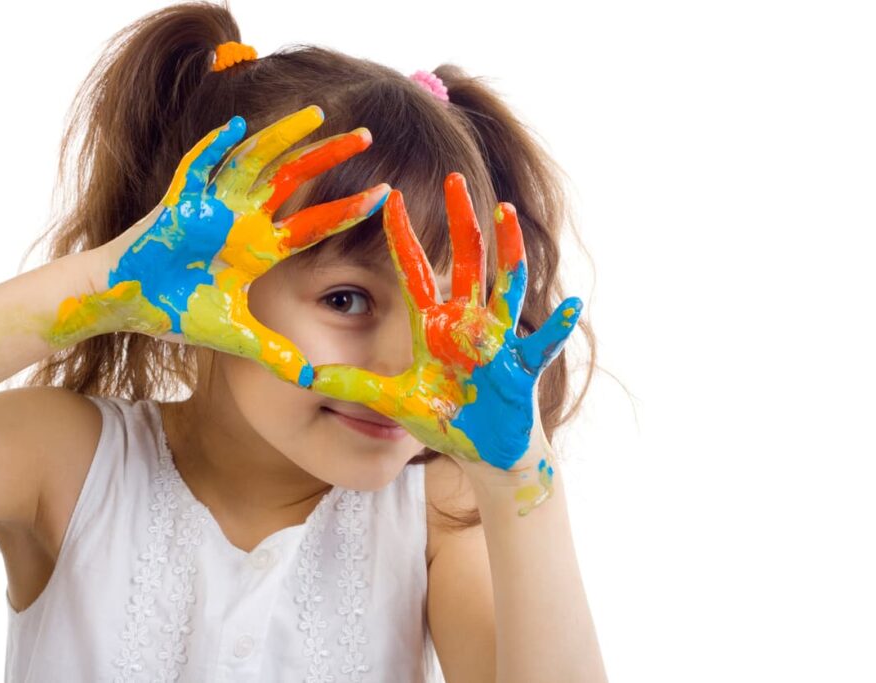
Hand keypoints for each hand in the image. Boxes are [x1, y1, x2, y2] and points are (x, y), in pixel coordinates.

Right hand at [46, 105, 389, 387]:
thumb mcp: (234, 334)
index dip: (348, 210)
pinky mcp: (175, 201)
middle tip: (367, 135)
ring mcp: (211, 206)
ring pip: (255, 160)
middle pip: (295, 178)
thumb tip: (308, 381)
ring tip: (318, 116)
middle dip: (329, 156)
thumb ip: (271, 352)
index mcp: (261, 248)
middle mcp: (243, 220)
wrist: (126, 303)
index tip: (385, 195)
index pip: (315, 225)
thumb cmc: (176, 311)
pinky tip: (235, 126)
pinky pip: (196, 167)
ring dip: (284, 137)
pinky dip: (213, 147)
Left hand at [310, 172, 582, 513]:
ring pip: (503, 285)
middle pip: (464, 261)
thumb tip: (305, 375)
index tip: (390, 197)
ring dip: (506, 250)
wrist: (482, 450)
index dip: (402, 236)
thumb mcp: (393, 400)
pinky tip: (570, 306)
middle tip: (455, 178)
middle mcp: (466, 323)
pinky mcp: (521, 367)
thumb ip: (354, 384)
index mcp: (433, 326)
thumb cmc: (444, 419)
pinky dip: (556, 327)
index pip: (414, 272)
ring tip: (505, 212)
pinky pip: (542, 344)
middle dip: (460, 220)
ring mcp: (497, 341)